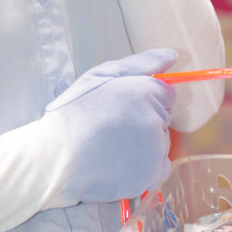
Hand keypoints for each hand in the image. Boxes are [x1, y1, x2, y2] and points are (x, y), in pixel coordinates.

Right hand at [44, 48, 176, 205]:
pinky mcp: (152, 176)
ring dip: (145, 142)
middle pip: (163, 116)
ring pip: (161, 141)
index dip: (144, 97)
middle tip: (112, 124)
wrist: (59, 159)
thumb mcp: (100, 76)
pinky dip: (146, 165)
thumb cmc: (75, 113)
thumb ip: (140, 64)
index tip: (122, 105)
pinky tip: (121, 161)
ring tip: (113, 145)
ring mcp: (155, 151)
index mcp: (143, 93)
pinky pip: (159, 166)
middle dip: (145, 117)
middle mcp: (155, 121)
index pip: (165, 93)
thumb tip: (172, 55)